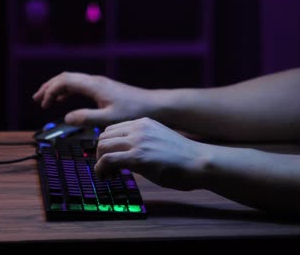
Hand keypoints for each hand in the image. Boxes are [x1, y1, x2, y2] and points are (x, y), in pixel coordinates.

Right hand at [32, 72, 153, 125]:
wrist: (153, 106)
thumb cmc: (134, 112)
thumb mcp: (109, 119)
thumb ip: (86, 118)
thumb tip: (67, 117)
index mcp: (94, 86)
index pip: (64, 81)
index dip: (50, 91)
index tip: (43, 105)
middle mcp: (95, 81)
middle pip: (65, 78)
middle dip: (49, 87)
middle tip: (36, 99)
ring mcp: (99, 83)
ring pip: (72, 80)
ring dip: (57, 88)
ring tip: (45, 99)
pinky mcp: (103, 88)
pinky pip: (79, 85)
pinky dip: (67, 91)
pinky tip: (64, 100)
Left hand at [95, 117, 209, 190]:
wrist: (199, 162)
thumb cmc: (183, 158)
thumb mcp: (159, 140)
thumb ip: (142, 143)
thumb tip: (126, 156)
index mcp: (144, 122)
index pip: (113, 129)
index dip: (107, 145)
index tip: (110, 159)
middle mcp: (138, 128)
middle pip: (103, 136)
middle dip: (100, 153)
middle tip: (107, 169)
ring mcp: (137, 141)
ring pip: (102, 146)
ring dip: (99, 162)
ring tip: (108, 174)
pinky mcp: (137, 156)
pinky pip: (107, 160)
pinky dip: (100, 170)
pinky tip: (107, 177)